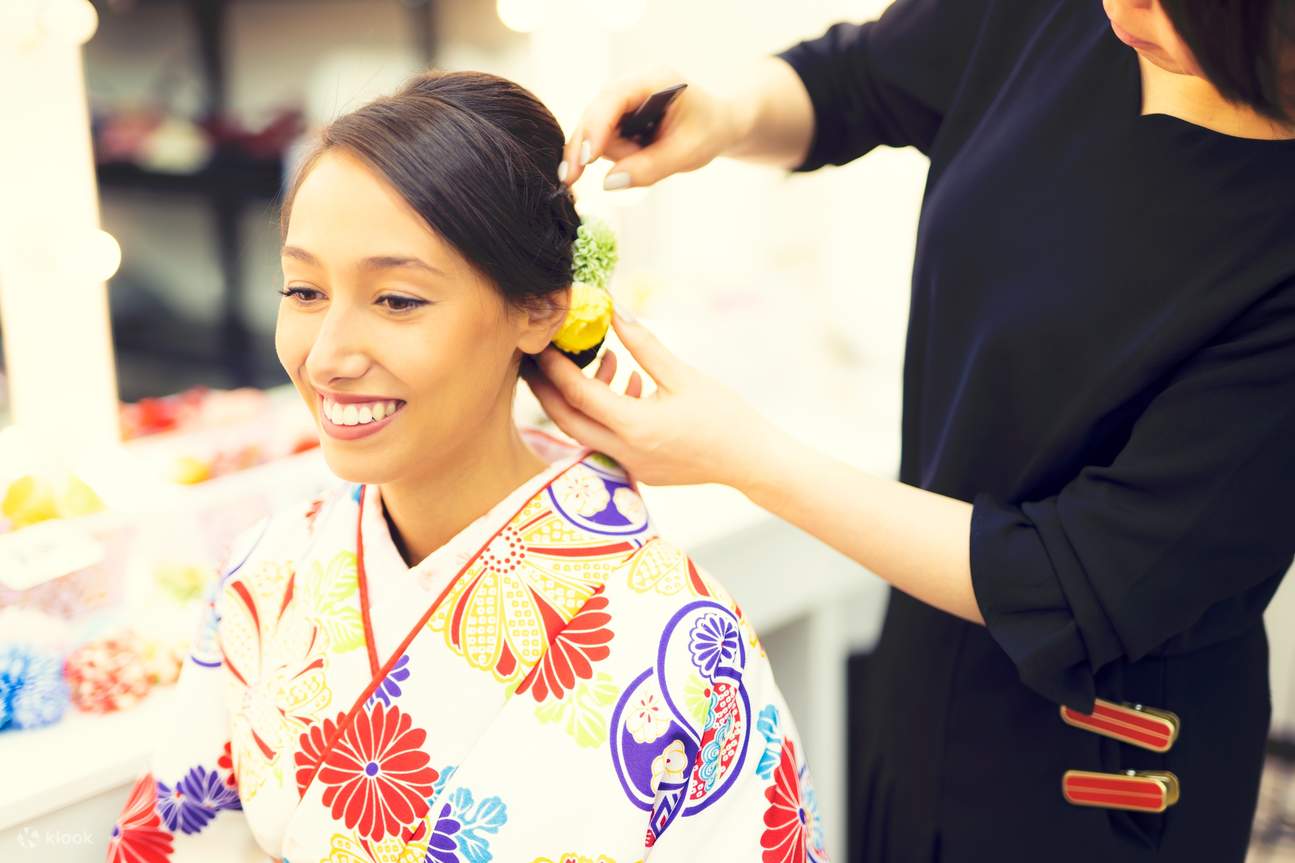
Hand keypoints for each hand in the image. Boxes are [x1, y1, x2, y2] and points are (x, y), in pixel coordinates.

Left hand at [521, 314, 781, 488]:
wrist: (751, 461)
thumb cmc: (724, 417)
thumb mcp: (684, 375)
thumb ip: (644, 345)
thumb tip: (614, 311)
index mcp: (635, 427)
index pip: (578, 394)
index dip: (555, 366)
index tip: (542, 341)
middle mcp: (624, 451)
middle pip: (565, 420)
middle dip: (545, 388)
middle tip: (533, 357)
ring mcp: (629, 464)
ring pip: (584, 431)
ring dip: (581, 397)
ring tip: (602, 358)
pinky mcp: (638, 468)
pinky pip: (606, 438)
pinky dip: (606, 412)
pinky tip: (628, 383)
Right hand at [560, 68, 749, 189]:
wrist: (718, 124)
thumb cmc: (708, 132)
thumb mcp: (686, 154)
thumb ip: (649, 169)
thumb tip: (608, 183)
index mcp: (656, 80)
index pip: (614, 98)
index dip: (595, 128)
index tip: (586, 159)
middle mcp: (633, 83)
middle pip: (595, 114)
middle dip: (592, 148)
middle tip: (574, 180)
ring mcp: (624, 97)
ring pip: (596, 130)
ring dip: (615, 154)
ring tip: (650, 157)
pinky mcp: (619, 112)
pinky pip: (602, 136)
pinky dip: (614, 153)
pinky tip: (636, 156)